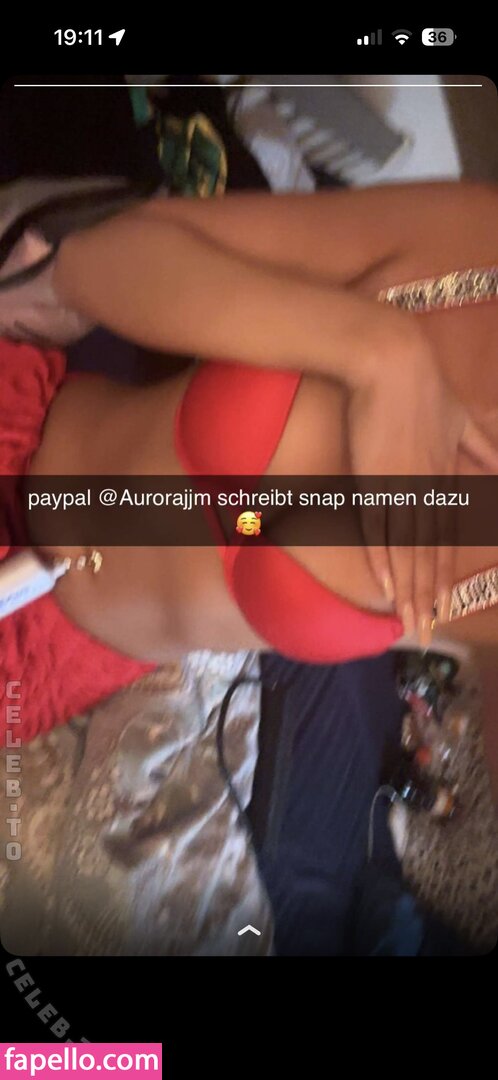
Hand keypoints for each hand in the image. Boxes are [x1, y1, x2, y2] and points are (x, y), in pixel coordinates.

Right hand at [348, 338, 497, 643]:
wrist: (391, 363)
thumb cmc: (425, 389)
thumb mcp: (463, 421)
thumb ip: (482, 450)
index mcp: (442, 479)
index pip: (443, 539)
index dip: (443, 575)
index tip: (443, 605)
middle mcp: (424, 491)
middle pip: (426, 554)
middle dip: (426, 596)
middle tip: (425, 630)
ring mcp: (397, 488)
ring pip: (405, 549)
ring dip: (408, 589)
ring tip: (409, 620)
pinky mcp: (372, 479)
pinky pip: (379, 528)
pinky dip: (383, 559)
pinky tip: (386, 585)